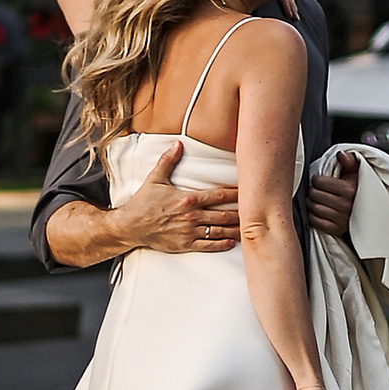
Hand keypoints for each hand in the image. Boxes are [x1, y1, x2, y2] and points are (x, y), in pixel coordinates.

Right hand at [114, 145, 239, 254]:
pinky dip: (221, 244)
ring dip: (235, 230)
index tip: (249, 191)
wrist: (130, 226)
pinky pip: (207, 246)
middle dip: (241, 213)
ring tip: (249, 228)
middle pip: (224, 214)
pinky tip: (232, 242)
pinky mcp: (185, 245)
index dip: (236, 193)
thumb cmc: (143, 203)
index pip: (218, 195)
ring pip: (219, 231)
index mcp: (188, 199)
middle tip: (257, 211)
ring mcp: (189, 232)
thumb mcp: (155, 179)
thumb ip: (168, 161)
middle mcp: (191, 216)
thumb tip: (178, 143)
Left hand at [306, 150, 359, 239]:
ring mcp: (341, 219)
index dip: (316, 179)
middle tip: (317, 189)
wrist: (369, 210)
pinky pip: (316, 222)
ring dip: (312, 202)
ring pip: (314, 208)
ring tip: (317, 199)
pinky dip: (313, 216)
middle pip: (315, 195)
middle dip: (313, 190)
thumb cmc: (359, 189)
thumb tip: (340, 155)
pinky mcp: (337, 229)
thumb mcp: (357, 172)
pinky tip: (318, 210)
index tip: (319, 180)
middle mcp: (345, 205)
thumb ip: (349, 161)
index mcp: (349, 190)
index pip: (319, 182)